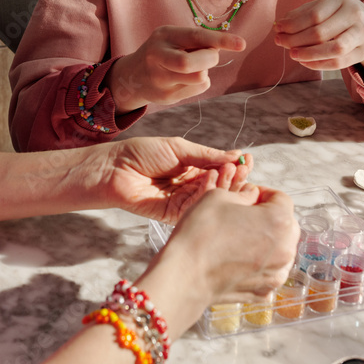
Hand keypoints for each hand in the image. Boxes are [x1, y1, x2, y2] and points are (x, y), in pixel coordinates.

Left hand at [86, 136, 252, 222]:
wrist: (114, 169)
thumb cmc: (142, 153)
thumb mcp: (179, 148)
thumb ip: (207, 155)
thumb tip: (236, 155)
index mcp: (193, 169)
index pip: (221, 170)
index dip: (235, 166)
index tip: (248, 160)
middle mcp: (192, 186)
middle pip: (220, 186)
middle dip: (234, 177)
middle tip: (243, 169)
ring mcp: (185, 202)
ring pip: (211, 198)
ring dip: (223, 185)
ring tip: (229, 172)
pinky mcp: (175, 215)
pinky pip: (196, 208)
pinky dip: (206, 195)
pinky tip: (211, 181)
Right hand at [106, 26, 245, 112]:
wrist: (133, 75)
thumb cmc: (163, 51)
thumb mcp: (173, 38)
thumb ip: (196, 40)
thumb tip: (223, 47)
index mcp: (164, 35)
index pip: (196, 37)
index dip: (220, 40)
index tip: (242, 44)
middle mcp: (158, 56)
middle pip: (195, 64)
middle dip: (210, 59)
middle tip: (209, 55)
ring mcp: (160, 79)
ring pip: (200, 78)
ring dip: (204, 72)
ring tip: (193, 67)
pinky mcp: (166, 97)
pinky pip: (198, 89)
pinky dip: (199, 83)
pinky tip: (185, 79)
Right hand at [161, 185, 299, 312]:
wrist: (184, 275)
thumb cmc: (200, 235)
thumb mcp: (219, 197)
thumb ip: (244, 194)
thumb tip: (251, 197)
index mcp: (279, 221)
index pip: (282, 199)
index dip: (264, 193)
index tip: (250, 195)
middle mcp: (285, 249)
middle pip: (286, 225)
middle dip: (269, 216)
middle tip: (244, 215)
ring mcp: (276, 274)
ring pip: (280, 250)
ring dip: (266, 241)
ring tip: (239, 238)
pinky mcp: (264, 291)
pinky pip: (269, 271)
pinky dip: (258, 263)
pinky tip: (238, 258)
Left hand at [273, 0, 363, 79]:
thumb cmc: (337, 14)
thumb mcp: (321, 5)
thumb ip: (301, 13)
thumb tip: (280, 25)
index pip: (313, 15)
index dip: (292, 24)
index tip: (277, 29)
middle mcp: (354, 13)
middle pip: (321, 32)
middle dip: (295, 40)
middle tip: (280, 42)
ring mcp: (361, 33)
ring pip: (333, 49)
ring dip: (308, 54)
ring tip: (292, 54)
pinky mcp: (362, 51)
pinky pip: (339, 62)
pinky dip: (319, 64)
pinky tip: (304, 62)